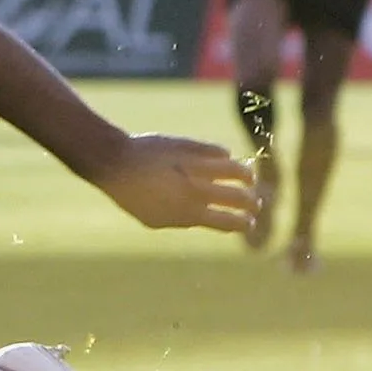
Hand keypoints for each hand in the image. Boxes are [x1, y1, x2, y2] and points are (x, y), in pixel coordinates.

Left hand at [91, 132, 258, 233]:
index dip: (244, 223)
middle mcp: (197, 191)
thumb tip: (205, 216)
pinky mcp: (191, 146)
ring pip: (235, 170)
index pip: (229, 222)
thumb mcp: (156, 219)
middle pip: (239, 198)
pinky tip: (225, 159)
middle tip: (255, 202)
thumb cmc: (132, 196)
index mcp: (190, 213)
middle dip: (252, 202)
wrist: (116, 163)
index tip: (249, 222)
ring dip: (246, 176)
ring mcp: (196, 167)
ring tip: (248, 178)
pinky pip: (218, 151)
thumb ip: (184, 219)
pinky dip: (224, 156)